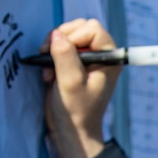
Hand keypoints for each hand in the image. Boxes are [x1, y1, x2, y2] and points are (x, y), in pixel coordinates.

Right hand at [41, 18, 121, 157]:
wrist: (72, 130)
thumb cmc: (77, 111)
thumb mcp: (71, 83)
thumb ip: (65, 57)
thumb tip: (56, 34)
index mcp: (110, 59)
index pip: (93, 29)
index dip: (75, 36)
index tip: (63, 53)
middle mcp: (101, 56)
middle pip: (79, 28)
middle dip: (62, 39)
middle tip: (50, 57)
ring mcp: (87, 59)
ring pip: (67, 35)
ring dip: (53, 48)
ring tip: (49, 70)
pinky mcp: (73, 63)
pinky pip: (60, 46)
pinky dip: (50, 55)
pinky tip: (48, 74)